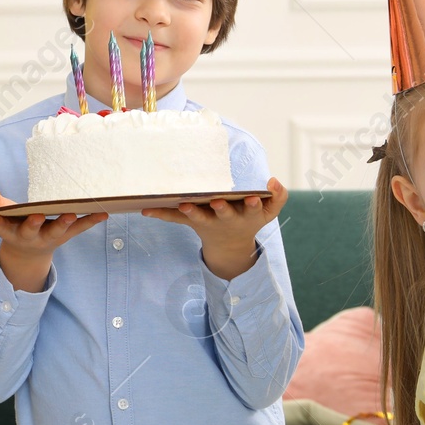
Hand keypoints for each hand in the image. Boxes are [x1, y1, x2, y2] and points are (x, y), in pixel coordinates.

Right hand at [0, 170, 106, 291]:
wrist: (28, 252)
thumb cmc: (12, 224)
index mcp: (9, 229)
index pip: (0, 226)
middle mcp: (29, 235)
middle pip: (30, 230)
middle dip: (34, 223)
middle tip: (38, 215)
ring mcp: (49, 236)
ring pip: (57, 230)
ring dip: (64, 223)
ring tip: (72, 213)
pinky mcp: (65, 235)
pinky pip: (79, 229)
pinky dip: (90, 221)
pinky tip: (103, 212)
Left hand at [142, 178, 286, 280]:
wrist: (229, 244)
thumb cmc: (249, 217)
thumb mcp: (269, 211)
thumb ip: (278, 197)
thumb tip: (273, 181)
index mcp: (247, 215)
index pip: (253, 210)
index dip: (254, 205)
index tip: (253, 199)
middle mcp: (226, 220)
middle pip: (224, 215)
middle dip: (221, 209)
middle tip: (217, 202)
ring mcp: (207, 221)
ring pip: (198, 217)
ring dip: (191, 211)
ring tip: (183, 204)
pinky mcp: (191, 221)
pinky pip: (174, 218)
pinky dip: (161, 214)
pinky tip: (146, 209)